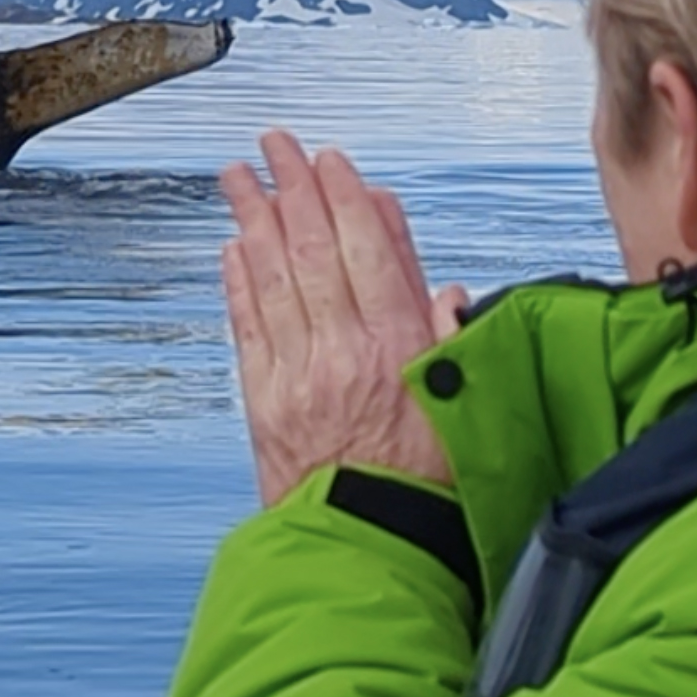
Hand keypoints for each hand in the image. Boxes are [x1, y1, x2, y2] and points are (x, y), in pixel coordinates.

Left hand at [219, 129, 467, 505]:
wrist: (374, 551)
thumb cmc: (431, 489)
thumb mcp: (464, 403)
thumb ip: (447, 336)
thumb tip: (436, 285)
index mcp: (400, 347)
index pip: (368, 251)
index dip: (346, 198)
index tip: (331, 161)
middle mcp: (345, 352)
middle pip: (313, 251)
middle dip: (293, 188)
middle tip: (275, 145)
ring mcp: (298, 374)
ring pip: (272, 279)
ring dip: (254, 220)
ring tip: (239, 177)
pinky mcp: (265, 402)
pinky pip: (248, 327)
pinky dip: (239, 283)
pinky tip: (233, 250)